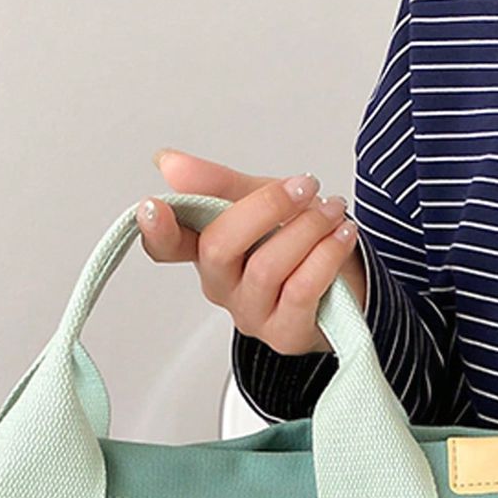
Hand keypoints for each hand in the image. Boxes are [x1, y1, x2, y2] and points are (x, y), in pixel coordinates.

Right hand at [136, 149, 365, 355]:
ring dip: (307, 228)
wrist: (346, 282)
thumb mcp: (258, 200)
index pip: (167, 246)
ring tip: (333, 210)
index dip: (157, 230)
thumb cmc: (295, 241)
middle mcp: (222, 286)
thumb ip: (216, 183)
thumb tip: (167, 163)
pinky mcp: (285, 334)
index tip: (152, 207)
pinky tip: (342, 235)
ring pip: (266, 267)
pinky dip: (326, 254)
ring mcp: (251, 314)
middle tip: (305, 186)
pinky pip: (300, 290)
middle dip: (266, 207)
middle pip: (219, 248)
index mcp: (206, 252)